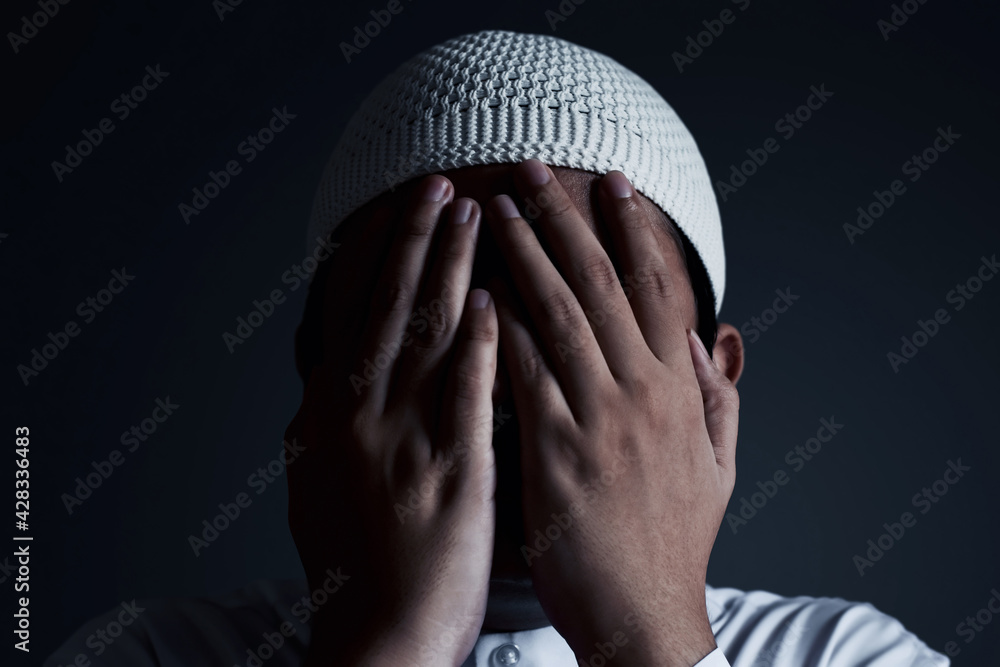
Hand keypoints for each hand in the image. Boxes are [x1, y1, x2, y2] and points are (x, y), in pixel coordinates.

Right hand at [284, 175, 498, 666]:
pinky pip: (464, 393)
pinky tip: (492, 298)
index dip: (378, 257)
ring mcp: (401, 440)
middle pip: (389, 308)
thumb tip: (320, 391)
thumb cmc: (354, 568)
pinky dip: (476, 341)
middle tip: (438, 184)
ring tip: (473, 213)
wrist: (377, 637)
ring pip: (425, 335)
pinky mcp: (448, 472)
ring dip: (449, 267)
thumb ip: (326, 429)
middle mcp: (357, 415)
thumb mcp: (320, 487)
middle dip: (415, 241)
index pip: (353, 315)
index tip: (400, 211)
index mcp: (329, 414)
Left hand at [483, 160, 738, 665]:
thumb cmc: (676, 541)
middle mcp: (644, 393)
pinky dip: (502, 328)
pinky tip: (478, 290)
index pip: (661, 289)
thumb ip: (722, 395)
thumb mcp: (720, 465)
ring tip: (498, 208)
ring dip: (527, 255)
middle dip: (568, 219)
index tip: (611, 183)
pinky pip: (524, 375)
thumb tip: (723, 335)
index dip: (636, 230)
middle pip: (605, 285)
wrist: (645, 615)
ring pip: (561, 316)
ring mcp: (599, 420)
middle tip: (535, 169)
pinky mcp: (555, 453)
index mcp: (682, 390)